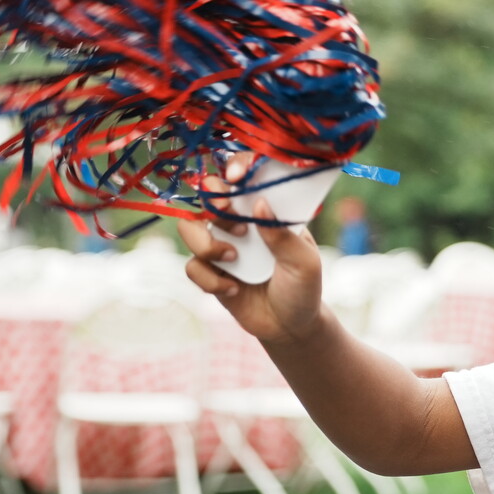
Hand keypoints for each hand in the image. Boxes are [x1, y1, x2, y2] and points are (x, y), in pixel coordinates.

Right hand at [177, 161, 325, 343]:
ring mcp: (221, 244)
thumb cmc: (303, 288)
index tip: (236, 176)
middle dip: (213, 201)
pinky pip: (192, 266)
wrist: (289, 327)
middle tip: (231, 217)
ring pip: (190, 227)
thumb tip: (259, 204)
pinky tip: (235, 290)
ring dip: (206, 243)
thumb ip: (283, 235)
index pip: (246, 176)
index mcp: (267, 211)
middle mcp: (240, 222)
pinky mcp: (209, 271)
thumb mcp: (304, 263)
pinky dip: (210, 280)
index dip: (236, 167)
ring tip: (233, 260)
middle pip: (209, 194)